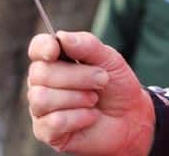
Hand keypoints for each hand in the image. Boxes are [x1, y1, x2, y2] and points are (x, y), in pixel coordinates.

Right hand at [27, 31, 153, 154]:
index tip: (55, 51)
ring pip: (41, 98)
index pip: (37, 48)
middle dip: (77, 76)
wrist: (130, 117)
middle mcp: (43, 83)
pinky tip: (91, 116)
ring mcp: (41, 108)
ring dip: (77, 97)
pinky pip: (53, 122)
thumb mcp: (110, 59)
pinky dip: (79, 117)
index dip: (42, 48)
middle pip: (40, 73)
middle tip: (102, 79)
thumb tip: (62, 37)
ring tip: (94, 99)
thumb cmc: (117, 85)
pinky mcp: (46, 131)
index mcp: (57, 60)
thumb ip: (87, 45)